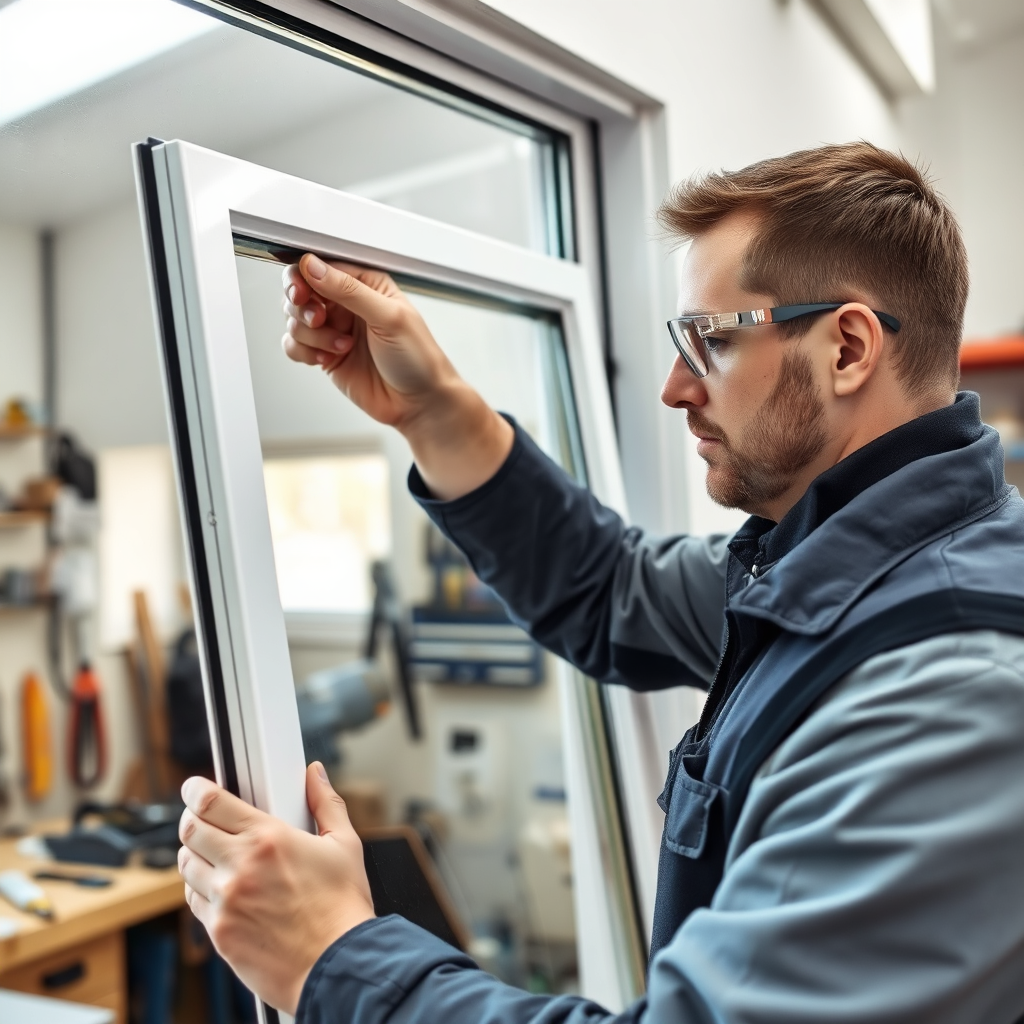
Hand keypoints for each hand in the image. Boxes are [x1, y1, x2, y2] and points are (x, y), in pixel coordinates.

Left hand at [177, 762, 373, 1014]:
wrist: (338, 964)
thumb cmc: (343, 907)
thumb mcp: (344, 845)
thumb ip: (326, 803)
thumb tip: (316, 775)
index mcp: (268, 839)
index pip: (210, 803)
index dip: (195, 790)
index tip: (194, 788)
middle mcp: (240, 867)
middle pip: (190, 830)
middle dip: (192, 819)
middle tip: (203, 819)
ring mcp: (225, 902)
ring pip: (186, 866)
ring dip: (194, 854)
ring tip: (212, 853)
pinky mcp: (219, 932)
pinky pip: (194, 901)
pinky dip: (201, 888)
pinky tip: (220, 887)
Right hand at [282, 254, 459, 430]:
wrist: (419, 403)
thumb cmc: (418, 359)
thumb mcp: (389, 317)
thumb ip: (349, 290)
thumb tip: (313, 267)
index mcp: (366, 284)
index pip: (322, 266)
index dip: (304, 275)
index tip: (301, 292)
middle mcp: (347, 303)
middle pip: (300, 290)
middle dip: (302, 306)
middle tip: (318, 320)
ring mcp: (334, 329)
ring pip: (295, 319)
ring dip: (311, 334)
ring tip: (341, 346)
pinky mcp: (325, 354)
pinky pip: (294, 345)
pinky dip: (303, 352)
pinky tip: (326, 358)